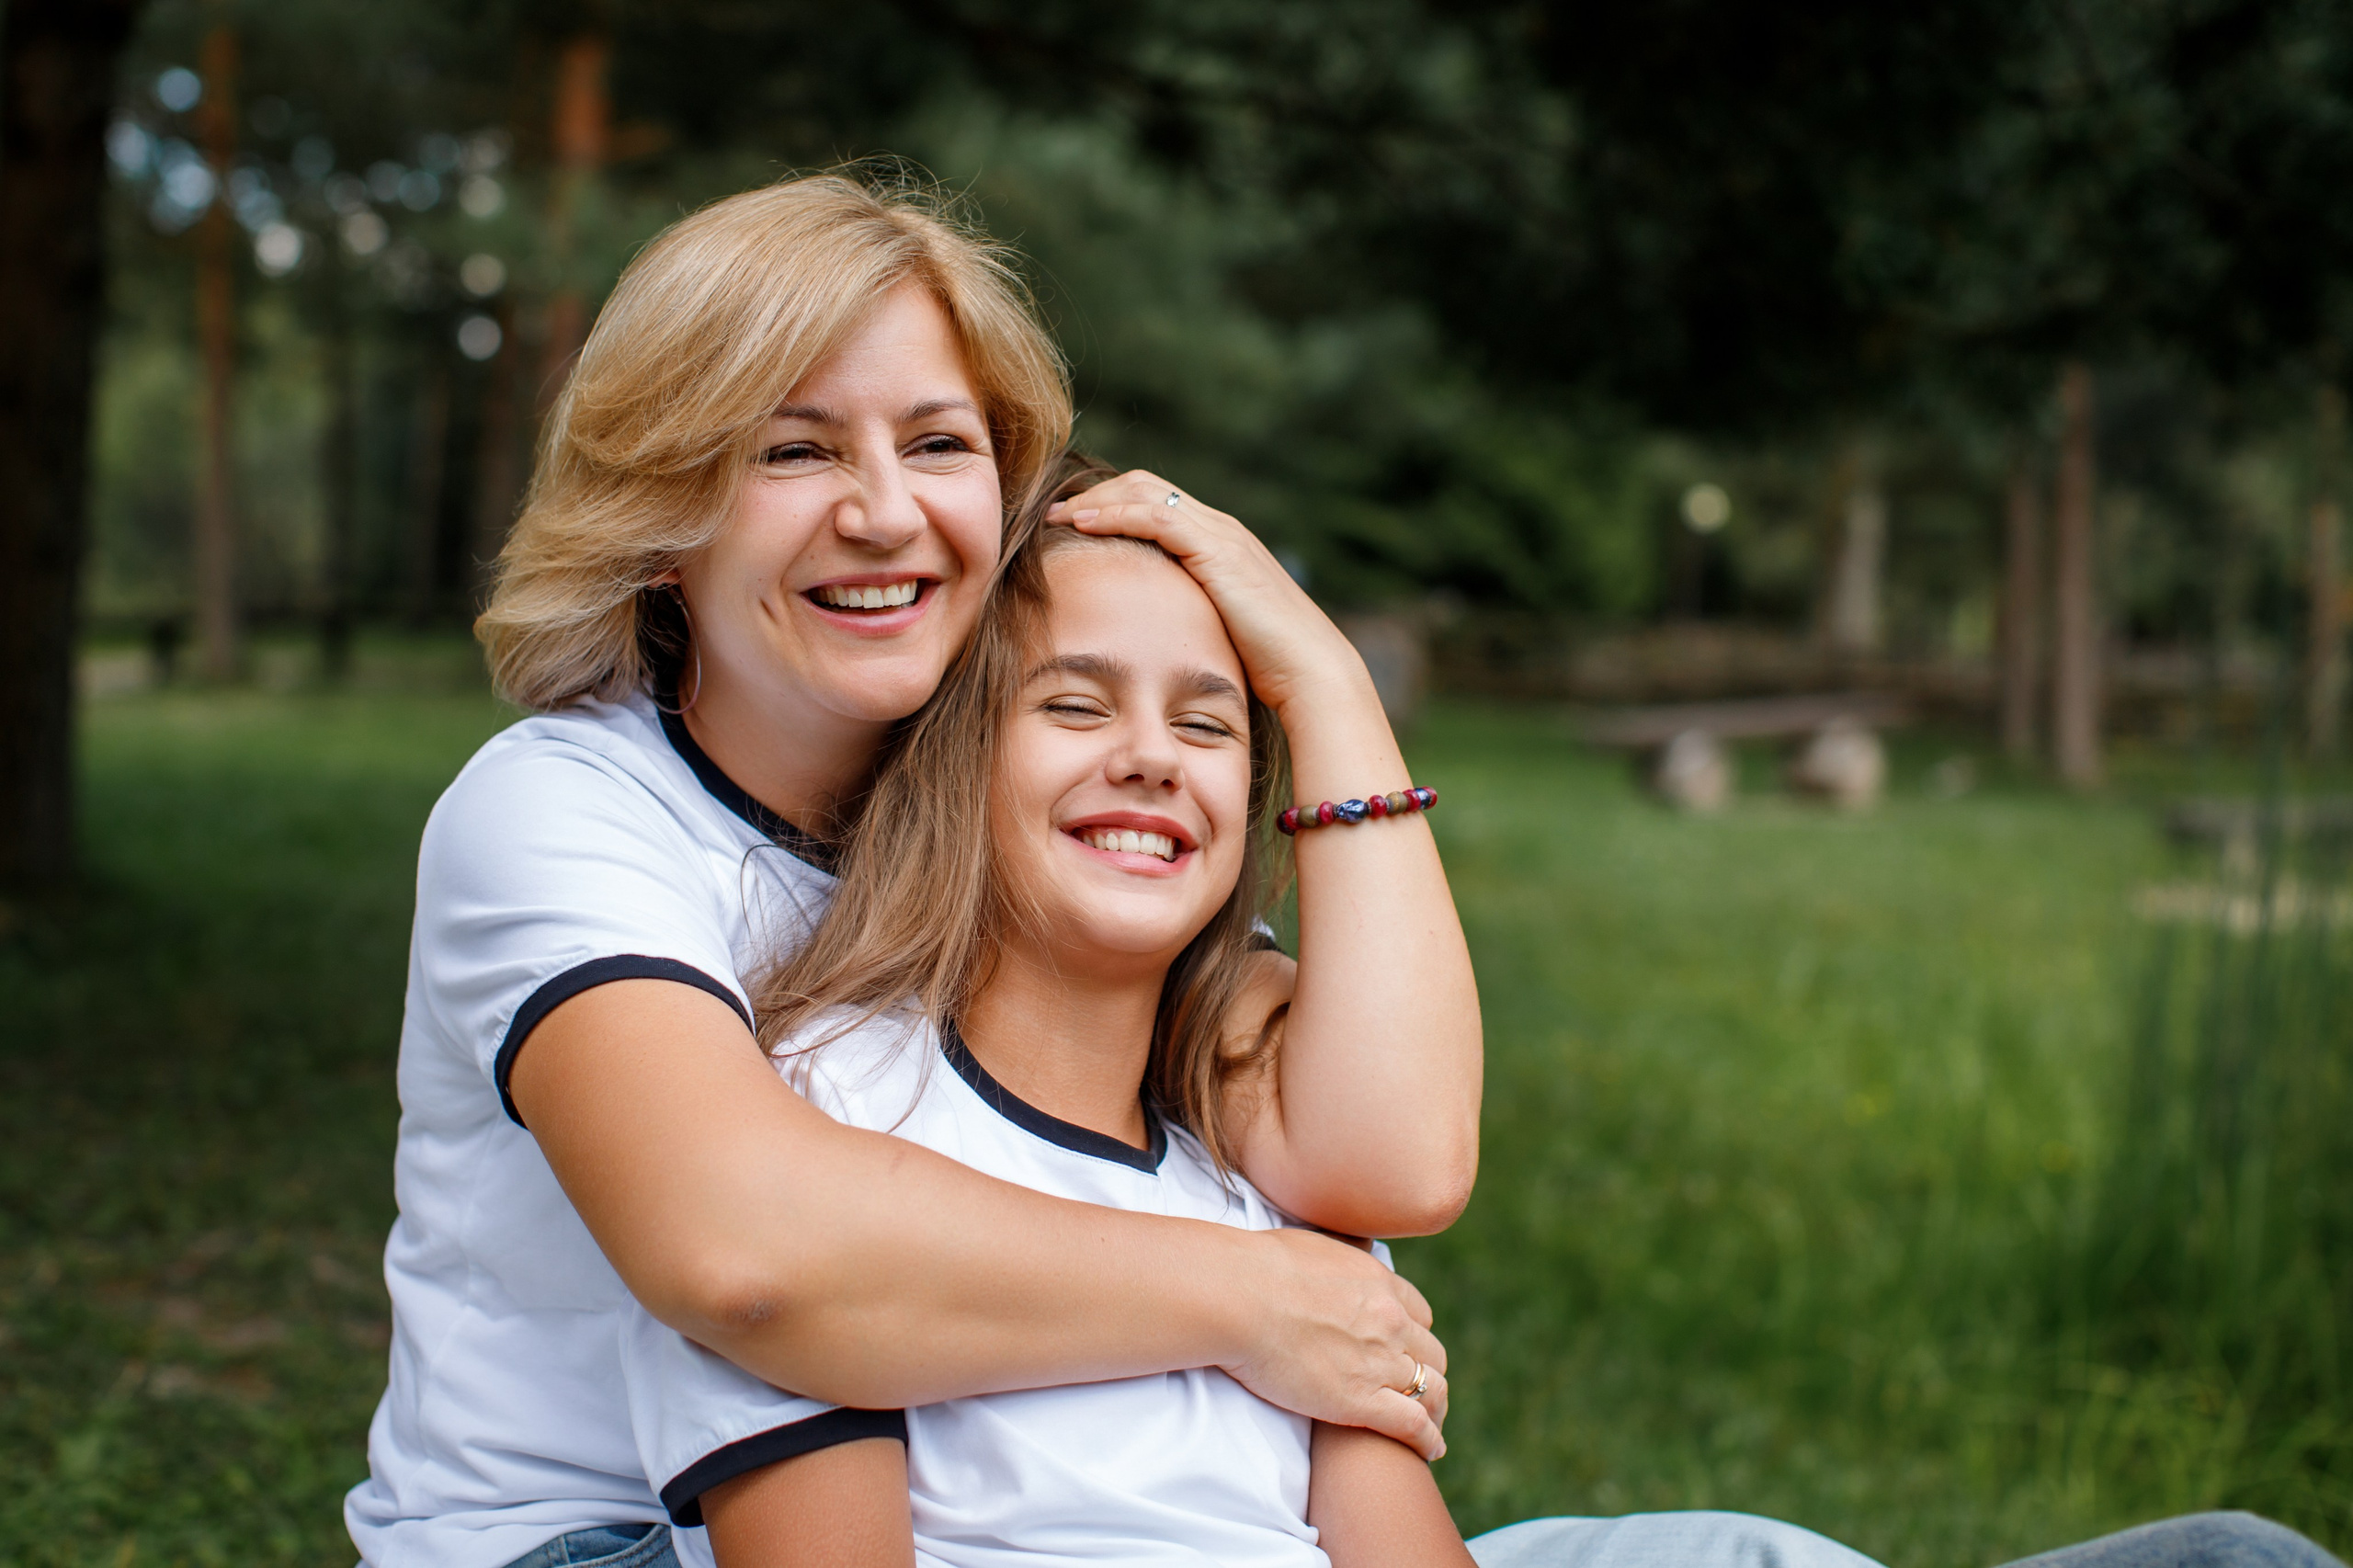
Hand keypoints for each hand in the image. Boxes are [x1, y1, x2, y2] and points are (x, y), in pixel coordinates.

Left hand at [1047, 471, 1369, 714]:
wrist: (1310, 673)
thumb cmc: (1266, 668)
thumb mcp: (1214, 631)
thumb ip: (1185, 618)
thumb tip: (1149, 636)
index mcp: (1219, 543)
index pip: (1155, 501)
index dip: (1110, 504)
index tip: (1069, 522)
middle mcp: (1221, 528)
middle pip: (1145, 484)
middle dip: (1096, 493)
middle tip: (1052, 512)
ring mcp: (1221, 535)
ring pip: (1146, 491)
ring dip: (1095, 499)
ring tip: (1055, 515)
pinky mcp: (1218, 551)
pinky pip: (1157, 516)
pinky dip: (1115, 514)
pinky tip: (1081, 525)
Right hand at [1221, 1227, 1450, 1459]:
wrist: (1239, 1296)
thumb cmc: (1255, 1268)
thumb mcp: (1310, 1248)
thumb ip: (1331, 1264)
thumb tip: (1321, 1265)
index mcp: (1379, 1282)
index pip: (1419, 1314)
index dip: (1414, 1334)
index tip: (1404, 1349)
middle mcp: (1390, 1320)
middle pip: (1431, 1353)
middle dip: (1426, 1372)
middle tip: (1413, 1390)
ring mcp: (1380, 1360)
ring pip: (1431, 1390)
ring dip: (1433, 1408)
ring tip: (1430, 1426)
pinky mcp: (1361, 1400)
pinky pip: (1413, 1424)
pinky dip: (1428, 1439)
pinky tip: (1431, 1450)